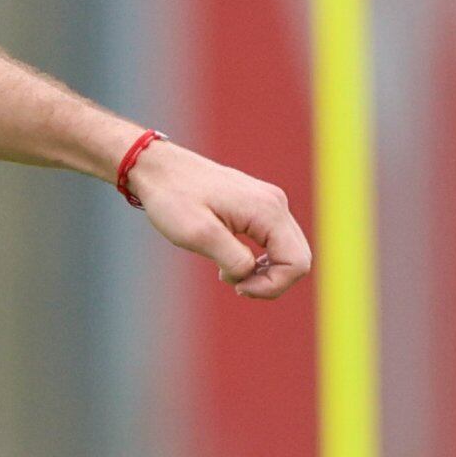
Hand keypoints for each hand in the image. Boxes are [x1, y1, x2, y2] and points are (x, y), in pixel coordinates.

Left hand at [132, 142, 311, 299]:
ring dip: (264, 272)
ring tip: (227, 272)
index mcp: (267, 211)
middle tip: (235, 285)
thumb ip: (233, 258)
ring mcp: (269, 203)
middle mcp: (276, 204)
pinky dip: (259, 259)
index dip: (272, 286)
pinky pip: (274, 242)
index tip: (237, 288)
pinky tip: (231, 261)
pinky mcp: (259, 206)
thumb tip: (251, 273)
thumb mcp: (199, 234)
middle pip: (298, 259)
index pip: (296, 263)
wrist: (158, 168)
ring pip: (287, 252)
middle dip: (270, 281)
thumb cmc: (173, 198)